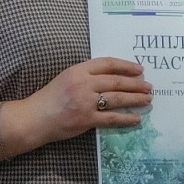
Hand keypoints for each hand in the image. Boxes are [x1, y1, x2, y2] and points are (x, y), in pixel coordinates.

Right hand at [23, 57, 151, 144]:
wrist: (34, 118)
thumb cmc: (51, 97)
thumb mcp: (67, 77)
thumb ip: (87, 75)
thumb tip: (114, 77)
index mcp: (79, 70)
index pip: (108, 64)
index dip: (126, 66)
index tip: (140, 70)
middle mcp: (83, 84)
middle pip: (116, 81)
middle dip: (136, 84)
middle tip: (149, 86)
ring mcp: (85, 102)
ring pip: (117, 98)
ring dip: (135, 99)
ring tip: (148, 99)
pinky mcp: (86, 119)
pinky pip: (112, 118)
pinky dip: (126, 118)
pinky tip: (137, 118)